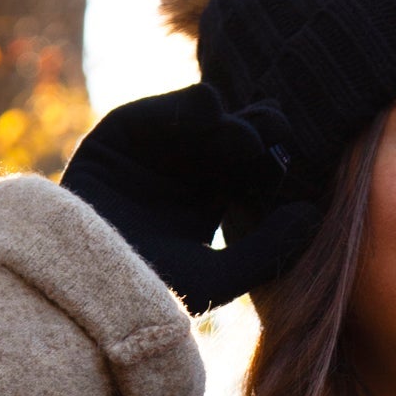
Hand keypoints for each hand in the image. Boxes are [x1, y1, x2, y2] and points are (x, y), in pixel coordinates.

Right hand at [59, 82, 320, 313]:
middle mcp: (188, 170)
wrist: (82, 283)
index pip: (254, 170)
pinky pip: (166, 108)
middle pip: (239, 136)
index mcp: (212, 201)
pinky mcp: (126, 132)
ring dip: (232, 121)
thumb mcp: (217, 279)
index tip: (287, 166)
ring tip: (242, 137)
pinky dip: (190, 104)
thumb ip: (268, 250)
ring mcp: (158, 148)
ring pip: (209, 118)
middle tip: (278, 131)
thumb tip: (313, 212)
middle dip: (262, 130)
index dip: (274, 163)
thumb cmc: (150, 292)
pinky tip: (210, 109)